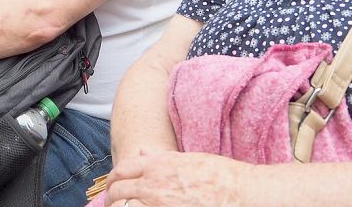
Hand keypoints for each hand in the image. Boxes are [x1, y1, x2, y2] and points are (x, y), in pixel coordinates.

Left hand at [103, 151, 245, 206]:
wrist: (240, 192)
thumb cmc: (219, 174)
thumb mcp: (187, 158)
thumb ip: (161, 156)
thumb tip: (143, 151)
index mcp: (158, 164)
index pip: (123, 169)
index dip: (113, 178)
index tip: (111, 185)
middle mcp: (154, 181)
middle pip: (119, 189)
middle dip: (111, 196)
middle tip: (111, 202)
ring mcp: (158, 201)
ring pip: (124, 205)